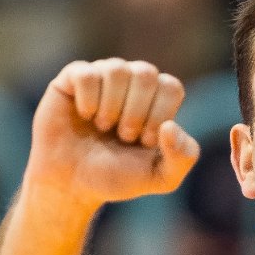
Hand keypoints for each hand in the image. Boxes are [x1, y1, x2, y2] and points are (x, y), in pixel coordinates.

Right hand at [25, 59, 199, 210]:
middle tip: (123, 136)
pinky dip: (88, 99)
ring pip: (116, 69)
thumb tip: (170, 125)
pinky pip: (86, 73)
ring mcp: (102, 77)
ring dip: (111, 106)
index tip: (145, 140)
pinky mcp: (72, 79)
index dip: (158, 115)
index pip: (170, 87)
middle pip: (145, 73)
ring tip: (103, 127)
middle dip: (135, 112)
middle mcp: (131, 81)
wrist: (73, 184)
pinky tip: (85, 115)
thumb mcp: (161, 177)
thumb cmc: (117, 176)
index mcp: (157, 98)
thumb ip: (183, 156)